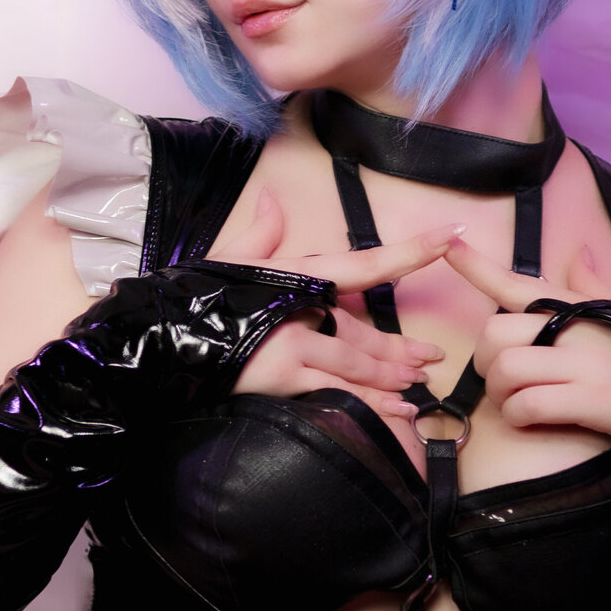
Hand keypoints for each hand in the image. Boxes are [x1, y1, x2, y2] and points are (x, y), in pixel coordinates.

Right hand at [208, 190, 451, 425]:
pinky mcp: (283, 377)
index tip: (450, 236)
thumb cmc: (196, 293)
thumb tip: (273, 198)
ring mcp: (294, 344)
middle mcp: (302, 307)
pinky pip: (340, 393)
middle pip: (366, 332)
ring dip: (392, 378)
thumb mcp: (230, 257)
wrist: (160, 332)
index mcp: (297, 274)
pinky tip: (397, 412)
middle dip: (401, 348)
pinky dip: (372, 405)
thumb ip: (262, 232)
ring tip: (416, 384)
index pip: (367, 263)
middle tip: (430, 357)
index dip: (412, 250)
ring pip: (359, 365)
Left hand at [443, 235, 610, 439]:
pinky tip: (532, 419)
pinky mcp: (590, 399)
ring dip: (500, 394)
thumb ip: (593, 284)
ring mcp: (583, 363)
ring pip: (506, 369)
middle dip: (485, 363)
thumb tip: (580, 251)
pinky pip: (528, 404)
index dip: (477, 266)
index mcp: (576, 306)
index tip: (450, 245)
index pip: (517, 283)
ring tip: (519, 403)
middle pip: (495, 333)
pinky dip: (519, 417)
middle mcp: (576, 328)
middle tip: (502, 380)